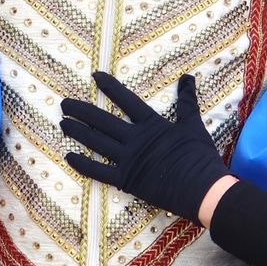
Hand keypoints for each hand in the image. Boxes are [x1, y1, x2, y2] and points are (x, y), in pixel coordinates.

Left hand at [60, 72, 230, 223]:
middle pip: (102, 121)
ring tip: (63, 123)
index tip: (94, 76)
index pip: (126, 100)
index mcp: (151, 125)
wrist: (203, 189)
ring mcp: (128, 160)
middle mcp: (135, 139)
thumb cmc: (200, 157)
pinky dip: (83, 164)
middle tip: (64, 104)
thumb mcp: (193, 124)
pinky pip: (99, 172)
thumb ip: (187, 101)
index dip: (110, 87)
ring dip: (78, 132)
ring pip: (96, 143)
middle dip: (81, 111)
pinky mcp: (126, 180)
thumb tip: (188, 77)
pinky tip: (69, 156)